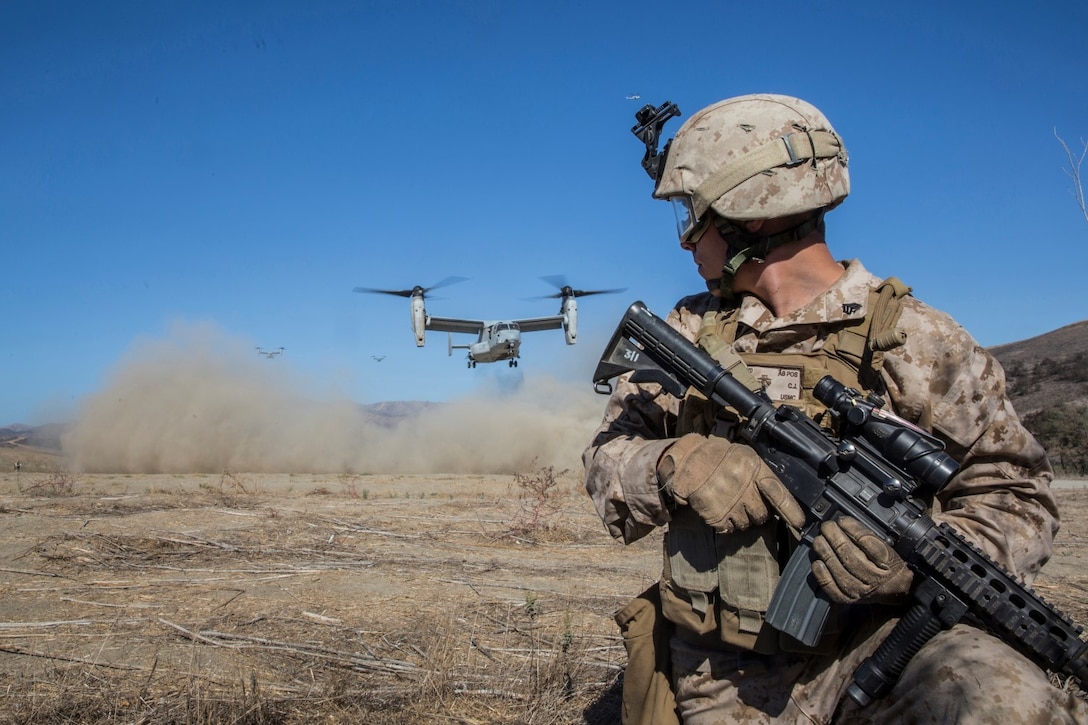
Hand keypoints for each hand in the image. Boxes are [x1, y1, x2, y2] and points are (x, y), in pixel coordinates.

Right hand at [657, 434, 804, 533]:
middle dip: (758, 513)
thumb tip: (780, 500)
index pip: (777, 492)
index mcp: (753, 468)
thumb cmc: (719, 457)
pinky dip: (726, 524)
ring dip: (741, 519)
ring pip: (746, 524)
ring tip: (731, 504)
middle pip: (762, 514)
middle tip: (748, 503)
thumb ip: (762, 475)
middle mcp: (742, 485)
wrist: (688, 460)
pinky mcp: (713, 513)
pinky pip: (728, 528)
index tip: (799, 524)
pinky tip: (721, 510)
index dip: (791, 510)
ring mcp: (728, 501)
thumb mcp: (744, 456)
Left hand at [811, 516, 913, 603]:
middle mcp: (876, 580)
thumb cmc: (889, 565)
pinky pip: (832, 587)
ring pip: (839, 570)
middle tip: (827, 526)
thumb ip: (869, 537)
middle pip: (851, 557)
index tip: (842, 520)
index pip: (869, 543)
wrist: (896, 591)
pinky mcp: (849, 599)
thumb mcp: (888, 548)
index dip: (852, 529)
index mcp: (889, 564)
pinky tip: (817, 562)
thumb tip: (844, 523)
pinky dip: (822, 574)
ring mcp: (861, 592)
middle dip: (835, 538)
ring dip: (826, 552)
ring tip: (819, 540)